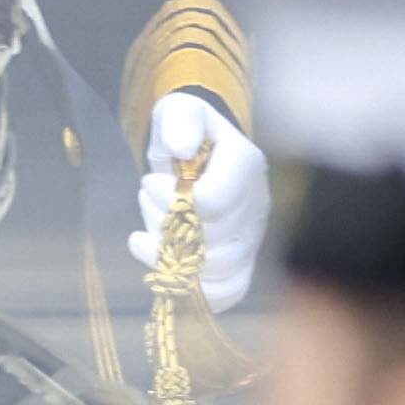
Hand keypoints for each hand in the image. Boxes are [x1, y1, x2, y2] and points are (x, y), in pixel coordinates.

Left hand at [147, 93, 272, 313]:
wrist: (199, 155)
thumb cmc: (188, 133)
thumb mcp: (179, 111)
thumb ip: (180, 120)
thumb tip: (182, 148)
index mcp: (246, 165)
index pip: (214, 200)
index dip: (173, 199)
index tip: (149, 181)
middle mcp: (256, 206)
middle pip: (210, 239)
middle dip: (165, 223)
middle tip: (148, 199)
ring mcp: (251, 239)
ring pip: (214, 270)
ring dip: (169, 254)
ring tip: (149, 232)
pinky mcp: (242, 264)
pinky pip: (228, 292)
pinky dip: (192, 289)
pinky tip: (163, 269)